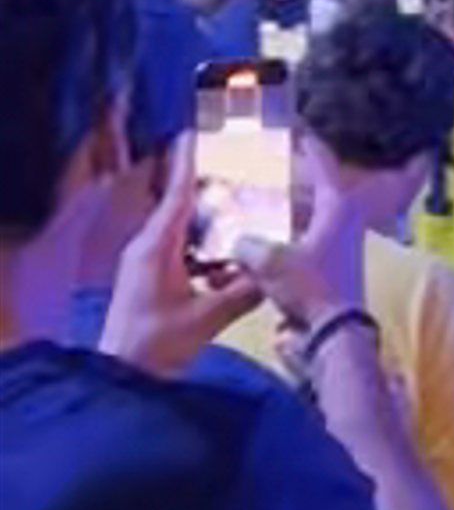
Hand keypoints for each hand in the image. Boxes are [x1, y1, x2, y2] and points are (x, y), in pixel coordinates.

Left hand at [99, 143, 256, 380]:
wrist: (120, 382)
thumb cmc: (154, 347)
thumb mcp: (204, 319)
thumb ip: (243, 292)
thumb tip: (276, 271)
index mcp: (156, 246)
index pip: (178, 190)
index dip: (192, 158)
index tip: (204, 127)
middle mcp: (149, 247)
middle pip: (184, 203)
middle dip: (213, 187)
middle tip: (244, 168)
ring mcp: (147, 264)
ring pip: (184, 228)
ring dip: (212, 220)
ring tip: (246, 210)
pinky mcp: (151, 280)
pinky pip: (182, 250)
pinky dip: (206, 246)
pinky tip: (231, 257)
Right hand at [254, 159, 377, 344]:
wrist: (332, 336)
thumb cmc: (310, 288)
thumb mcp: (269, 261)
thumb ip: (246, 245)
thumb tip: (236, 241)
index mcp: (336, 206)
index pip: (322, 163)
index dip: (307, 145)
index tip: (294, 129)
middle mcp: (342, 221)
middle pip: (315, 189)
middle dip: (291, 178)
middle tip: (265, 167)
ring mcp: (338, 247)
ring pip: (306, 218)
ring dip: (284, 211)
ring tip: (254, 203)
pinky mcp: (327, 271)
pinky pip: (300, 244)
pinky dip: (282, 239)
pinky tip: (258, 243)